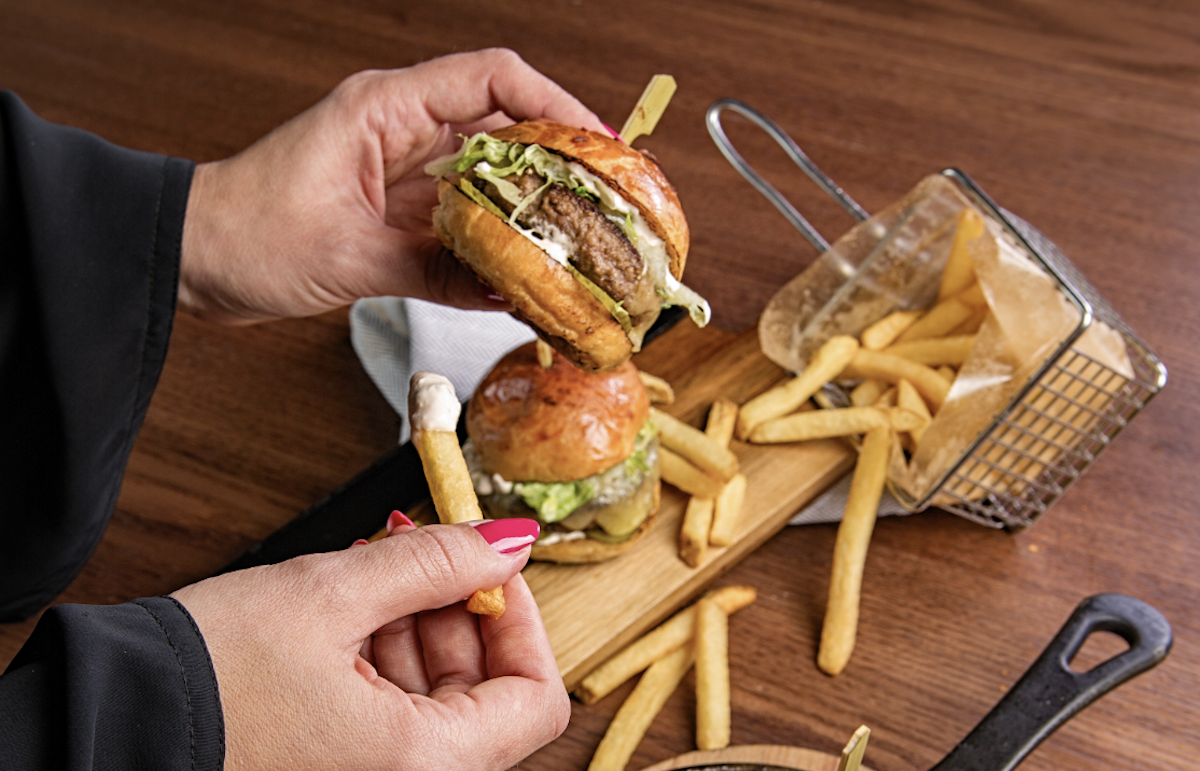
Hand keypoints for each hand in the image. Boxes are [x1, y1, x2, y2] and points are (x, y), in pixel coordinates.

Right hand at [171, 517, 566, 770]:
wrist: (111, 725)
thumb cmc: (204, 677)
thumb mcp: (331, 594)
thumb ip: (436, 562)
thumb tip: (509, 541)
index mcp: (420, 764)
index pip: (537, 698)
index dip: (522, 620)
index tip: (493, 566)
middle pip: (487, 694)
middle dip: (459, 612)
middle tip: (421, 553)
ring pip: (441, 700)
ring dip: (420, 627)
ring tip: (373, 576)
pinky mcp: (344, 766)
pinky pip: (397, 712)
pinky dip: (387, 656)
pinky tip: (353, 612)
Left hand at [179, 48, 605, 323]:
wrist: (192, 258)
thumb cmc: (245, 233)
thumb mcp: (349, 257)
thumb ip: (436, 272)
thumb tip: (509, 291)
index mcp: (386, 110)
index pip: (492, 80)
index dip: (555, 103)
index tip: (600, 143)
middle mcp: (400, 132)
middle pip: (504, 127)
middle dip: (559, 160)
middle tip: (607, 200)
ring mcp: (401, 172)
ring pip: (488, 176)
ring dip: (531, 207)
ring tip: (578, 240)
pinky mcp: (397, 211)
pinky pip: (463, 220)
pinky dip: (494, 244)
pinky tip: (524, 274)